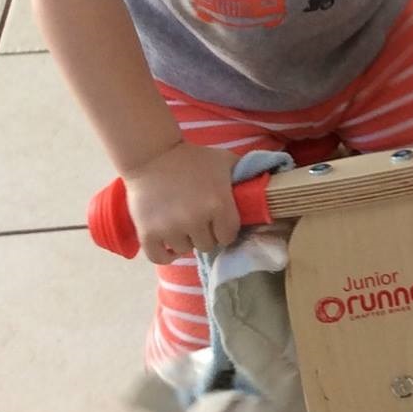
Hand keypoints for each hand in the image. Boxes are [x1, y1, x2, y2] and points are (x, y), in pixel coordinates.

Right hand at [123, 141, 242, 264]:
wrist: (152, 154)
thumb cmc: (192, 158)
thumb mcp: (225, 161)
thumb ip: (245, 174)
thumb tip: (265, 185)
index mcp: (218, 205)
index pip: (228, 236)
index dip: (224, 229)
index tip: (217, 221)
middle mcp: (195, 220)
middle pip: (207, 245)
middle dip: (205, 234)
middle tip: (197, 219)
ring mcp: (170, 228)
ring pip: (185, 250)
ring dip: (185, 240)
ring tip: (180, 223)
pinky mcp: (147, 233)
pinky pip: (159, 258)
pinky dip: (165, 255)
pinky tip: (169, 245)